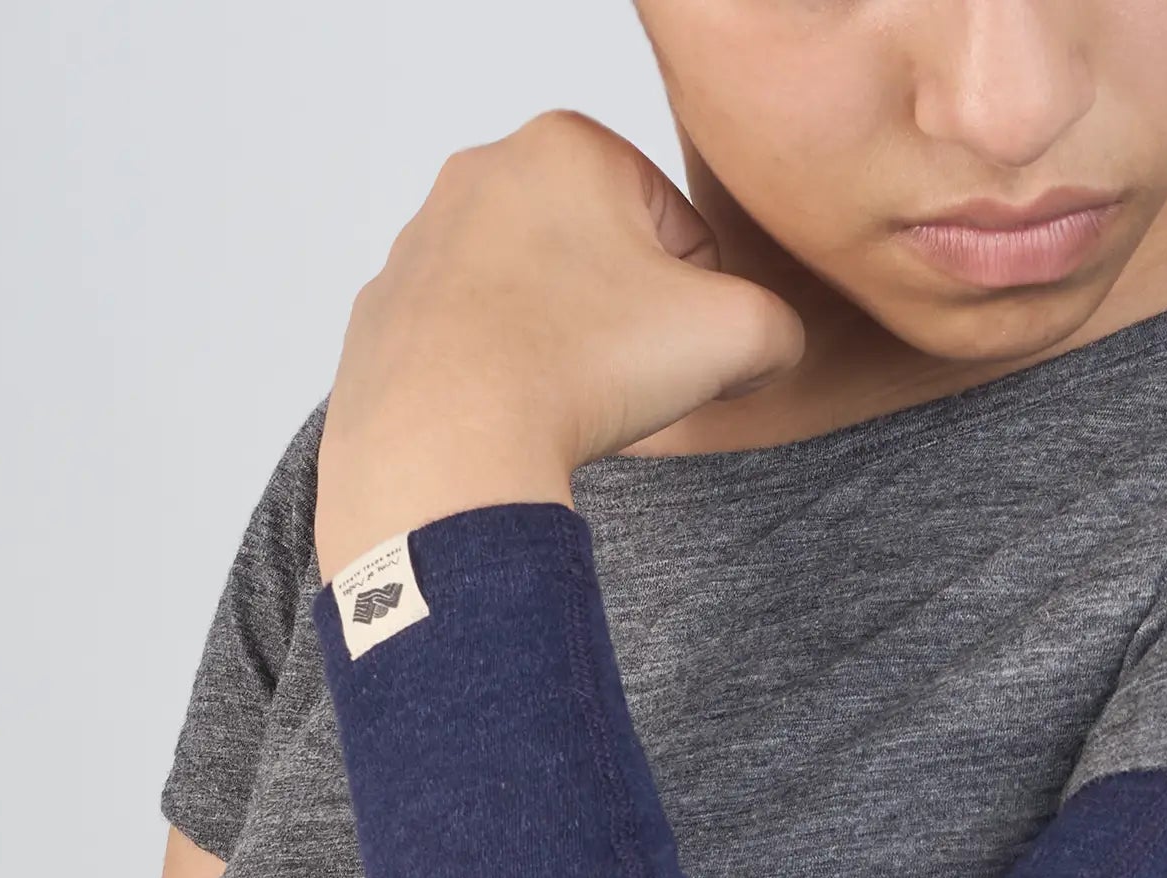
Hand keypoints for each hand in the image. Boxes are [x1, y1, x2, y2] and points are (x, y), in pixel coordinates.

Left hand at [314, 107, 806, 581]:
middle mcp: (482, 172)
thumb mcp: (740, 336)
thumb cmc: (582, 367)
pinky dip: (501, 376)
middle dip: (627, 319)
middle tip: (625, 378)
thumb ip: (777, 326)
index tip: (673, 348)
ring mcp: (422, 241)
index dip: (699, 304)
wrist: (450, 441)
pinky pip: (474, 342)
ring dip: (566, 346)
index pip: (680, 230)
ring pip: (536, 299)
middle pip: (604, 258)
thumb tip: (763, 346)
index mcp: (569, 147)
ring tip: (568, 399)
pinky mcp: (388, 309)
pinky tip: (513, 413)